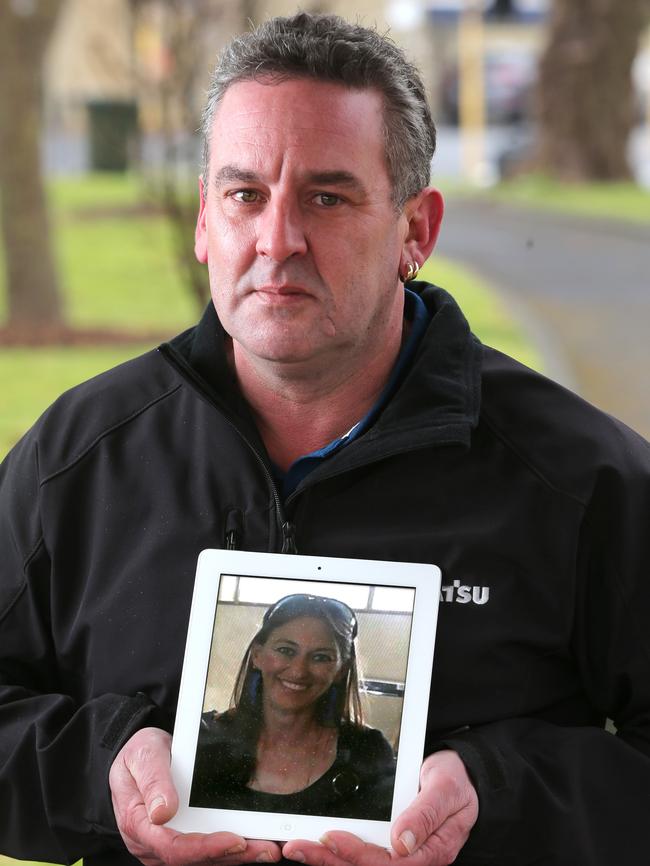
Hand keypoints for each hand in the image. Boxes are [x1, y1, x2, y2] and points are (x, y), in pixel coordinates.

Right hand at [109, 726, 280, 864]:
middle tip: (265, 849)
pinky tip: (253, 843)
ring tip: (267, 848)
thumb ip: (153, 781)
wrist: (138, 757)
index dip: (206, 848)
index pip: (173, 847)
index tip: (236, 840)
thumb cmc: (139, 755)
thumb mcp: (142, 756)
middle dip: (232, 857)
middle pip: (193, 860)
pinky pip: (205, 854)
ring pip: (202, 861)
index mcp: (138, 823)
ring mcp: (165, 846)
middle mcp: (151, 843)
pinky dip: (230, 851)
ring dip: (236, 857)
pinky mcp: (180, 842)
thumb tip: (163, 812)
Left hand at [281, 750, 477, 865]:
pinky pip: (362, 851)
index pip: (390, 863)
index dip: (357, 854)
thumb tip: (402, 842)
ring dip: (328, 858)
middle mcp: (413, 857)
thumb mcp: (446, 790)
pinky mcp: (389, 843)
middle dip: (330, 860)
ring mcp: (400, 852)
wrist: (462, 775)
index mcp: (432, 850)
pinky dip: (337, 851)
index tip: (330, 838)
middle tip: (297, 847)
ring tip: (298, 848)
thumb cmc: (456, 782)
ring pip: (360, 864)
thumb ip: (426, 813)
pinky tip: (316, 845)